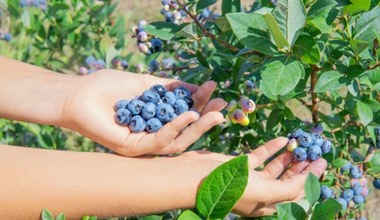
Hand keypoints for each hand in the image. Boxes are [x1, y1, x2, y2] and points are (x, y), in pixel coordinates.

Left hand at [61, 70, 226, 155]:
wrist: (79, 93)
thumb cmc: (109, 86)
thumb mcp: (147, 83)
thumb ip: (170, 87)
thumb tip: (196, 87)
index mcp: (157, 119)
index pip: (184, 115)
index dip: (201, 103)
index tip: (214, 88)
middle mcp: (153, 134)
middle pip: (185, 132)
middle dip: (205, 119)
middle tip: (222, 106)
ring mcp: (144, 144)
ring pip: (177, 142)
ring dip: (197, 128)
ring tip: (214, 113)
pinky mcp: (134, 149)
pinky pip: (159, 141)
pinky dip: (175, 128)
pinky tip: (188, 114)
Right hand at [180, 137, 326, 216]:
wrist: (193, 176)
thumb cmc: (227, 187)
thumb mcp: (261, 192)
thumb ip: (287, 189)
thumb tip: (309, 181)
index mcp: (267, 204)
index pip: (296, 194)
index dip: (311, 180)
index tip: (322, 163)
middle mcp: (261, 193)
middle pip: (288, 181)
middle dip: (302, 168)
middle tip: (316, 153)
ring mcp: (250, 178)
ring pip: (275, 168)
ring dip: (289, 157)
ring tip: (302, 145)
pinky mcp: (240, 164)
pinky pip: (260, 155)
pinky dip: (272, 147)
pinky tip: (283, 139)